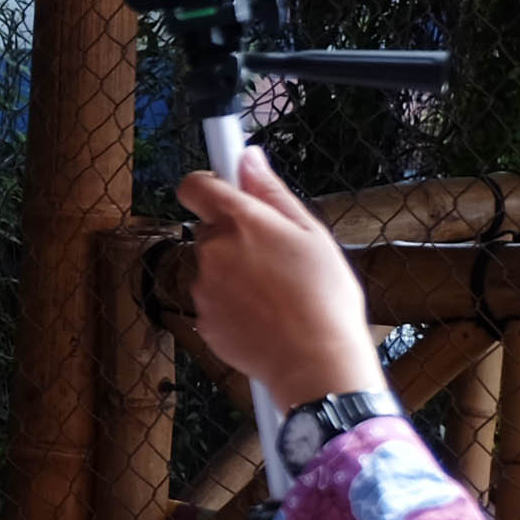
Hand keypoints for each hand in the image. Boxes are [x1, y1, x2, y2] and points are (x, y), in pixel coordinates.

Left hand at [172, 147, 385, 411]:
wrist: (314, 361)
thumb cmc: (324, 296)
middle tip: (275, 257)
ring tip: (275, 293)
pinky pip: (213, 301)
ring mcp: (203, 288)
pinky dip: (231, 304)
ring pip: (212, 268)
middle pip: (209, 231)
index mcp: (240, 222)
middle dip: (234, 238)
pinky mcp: (203, 320)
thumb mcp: (311, 233)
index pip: (195, 186)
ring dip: (233, 273)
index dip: (208, 186)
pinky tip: (264, 315)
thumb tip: (248, 157)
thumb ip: (271, 192)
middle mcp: (212, 251)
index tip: (226, 192)